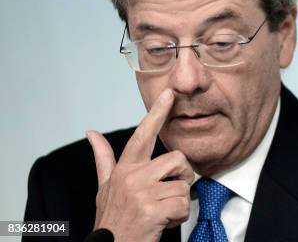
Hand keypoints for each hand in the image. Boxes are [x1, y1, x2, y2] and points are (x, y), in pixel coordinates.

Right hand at [86, 89, 193, 241]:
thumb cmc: (113, 219)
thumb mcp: (104, 187)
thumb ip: (103, 158)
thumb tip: (92, 132)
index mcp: (124, 169)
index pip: (143, 135)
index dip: (157, 113)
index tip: (170, 94)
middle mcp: (132, 177)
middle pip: (178, 159)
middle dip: (182, 178)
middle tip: (168, 194)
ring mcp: (141, 193)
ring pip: (184, 185)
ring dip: (179, 203)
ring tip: (162, 212)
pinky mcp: (151, 210)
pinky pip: (183, 205)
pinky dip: (179, 218)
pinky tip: (163, 223)